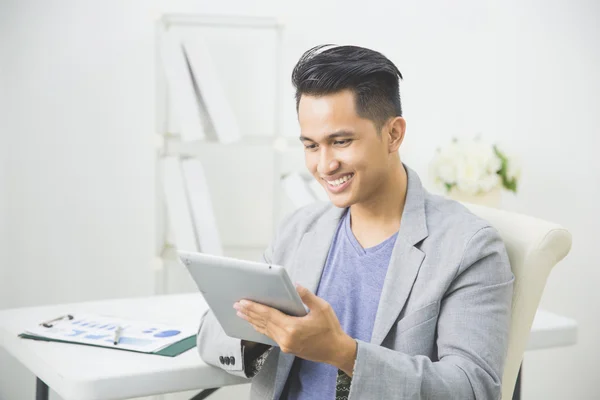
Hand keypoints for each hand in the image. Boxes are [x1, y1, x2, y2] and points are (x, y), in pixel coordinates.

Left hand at [233, 284, 356, 374]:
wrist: (336, 351)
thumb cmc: (330, 329)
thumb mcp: (322, 308)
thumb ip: (307, 296)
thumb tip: (295, 286)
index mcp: (293, 328)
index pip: (269, 315)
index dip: (255, 308)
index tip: (243, 302)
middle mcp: (286, 338)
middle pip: (263, 323)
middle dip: (249, 313)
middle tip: (237, 305)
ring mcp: (285, 345)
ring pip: (265, 330)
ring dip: (252, 321)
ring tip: (241, 313)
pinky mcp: (287, 348)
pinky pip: (270, 336)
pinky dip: (261, 328)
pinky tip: (255, 324)